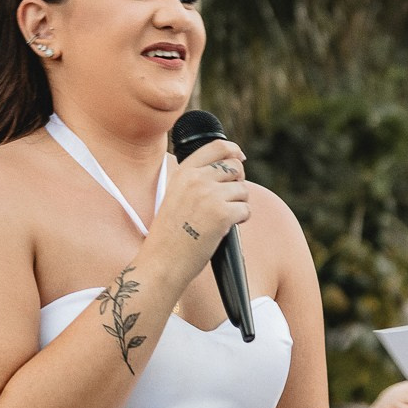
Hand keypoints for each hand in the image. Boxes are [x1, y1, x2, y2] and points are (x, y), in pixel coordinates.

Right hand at [150, 139, 248, 261]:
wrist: (162, 261)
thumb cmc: (170, 234)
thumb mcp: (175, 196)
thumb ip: (196, 180)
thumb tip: (228, 169)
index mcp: (183, 172)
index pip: (216, 146)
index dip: (233, 150)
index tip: (240, 156)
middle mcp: (196, 179)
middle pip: (235, 166)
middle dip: (238, 182)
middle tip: (229, 199)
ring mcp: (209, 195)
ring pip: (243, 190)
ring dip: (239, 204)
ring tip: (221, 219)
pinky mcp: (222, 214)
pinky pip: (245, 210)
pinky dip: (240, 220)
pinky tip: (225, 229)